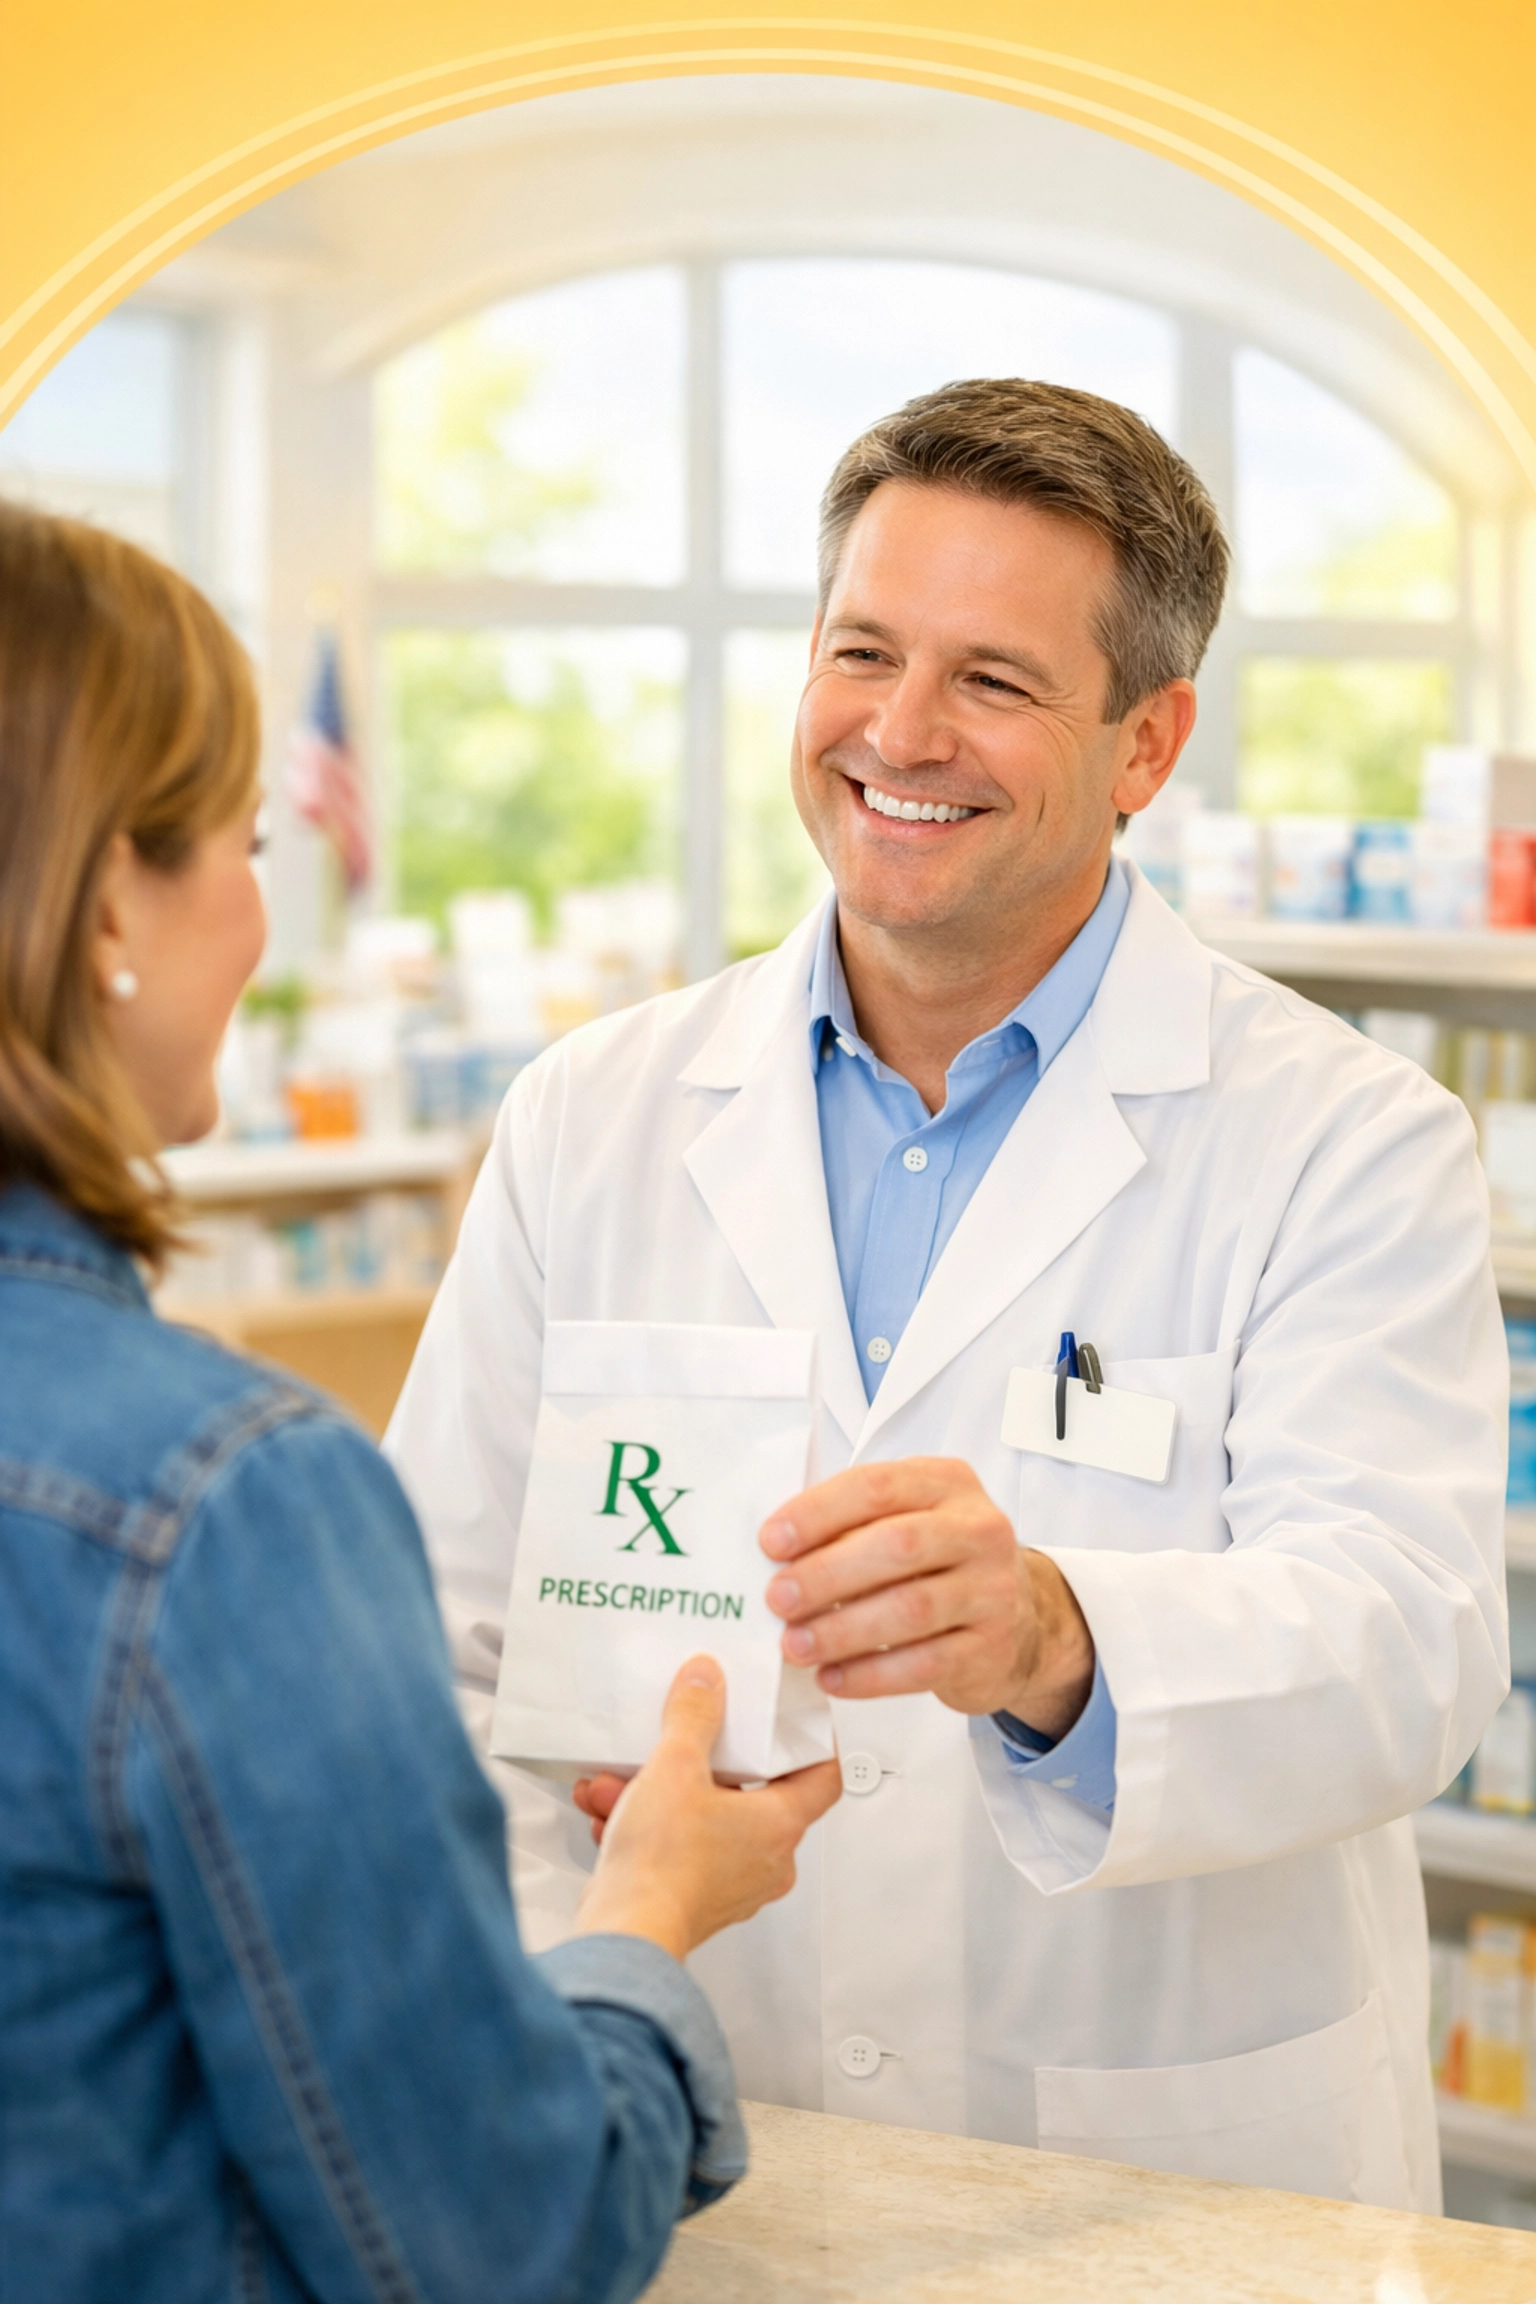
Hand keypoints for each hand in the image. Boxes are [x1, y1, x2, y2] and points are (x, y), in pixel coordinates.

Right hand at [570, 1655, 841, 1960]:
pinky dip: (649, 1827)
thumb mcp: (676, 1765)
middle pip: (753, 1794)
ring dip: (661, 1795)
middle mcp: (766, 1861)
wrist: (624, 1934)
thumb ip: (694, 1715)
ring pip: (706, 1821)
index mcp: (779, 1826)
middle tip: (685, 1743)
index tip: (798, 1723)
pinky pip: (681, 1849)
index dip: (814, 1744)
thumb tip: (706, 1681)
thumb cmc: (662, 1866)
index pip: (824, 1777)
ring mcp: (733, 1885)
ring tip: (623, 1781)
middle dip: (702, 1765)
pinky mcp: (698, 1900)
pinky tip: (610, 1810)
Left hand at [760, 1457, 1094, 1735]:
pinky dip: (870, 1674)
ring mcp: (992, 1590)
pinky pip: (923, 1665)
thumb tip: (777, 1552)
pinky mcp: (990, 1647)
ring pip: (910, 1609)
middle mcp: (978, 1530)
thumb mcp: (909, 1519)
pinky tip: (833, 1677)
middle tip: (778, 1598)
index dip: (819, 1513)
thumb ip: (854, 1523)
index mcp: (947, 1484)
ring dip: (841, 1630)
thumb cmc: (942, 1561)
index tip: (772, 1542)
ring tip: (795, 1645)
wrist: (1021, 1618)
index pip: (878, 1487)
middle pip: (897, 1545)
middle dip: (827, 1573)